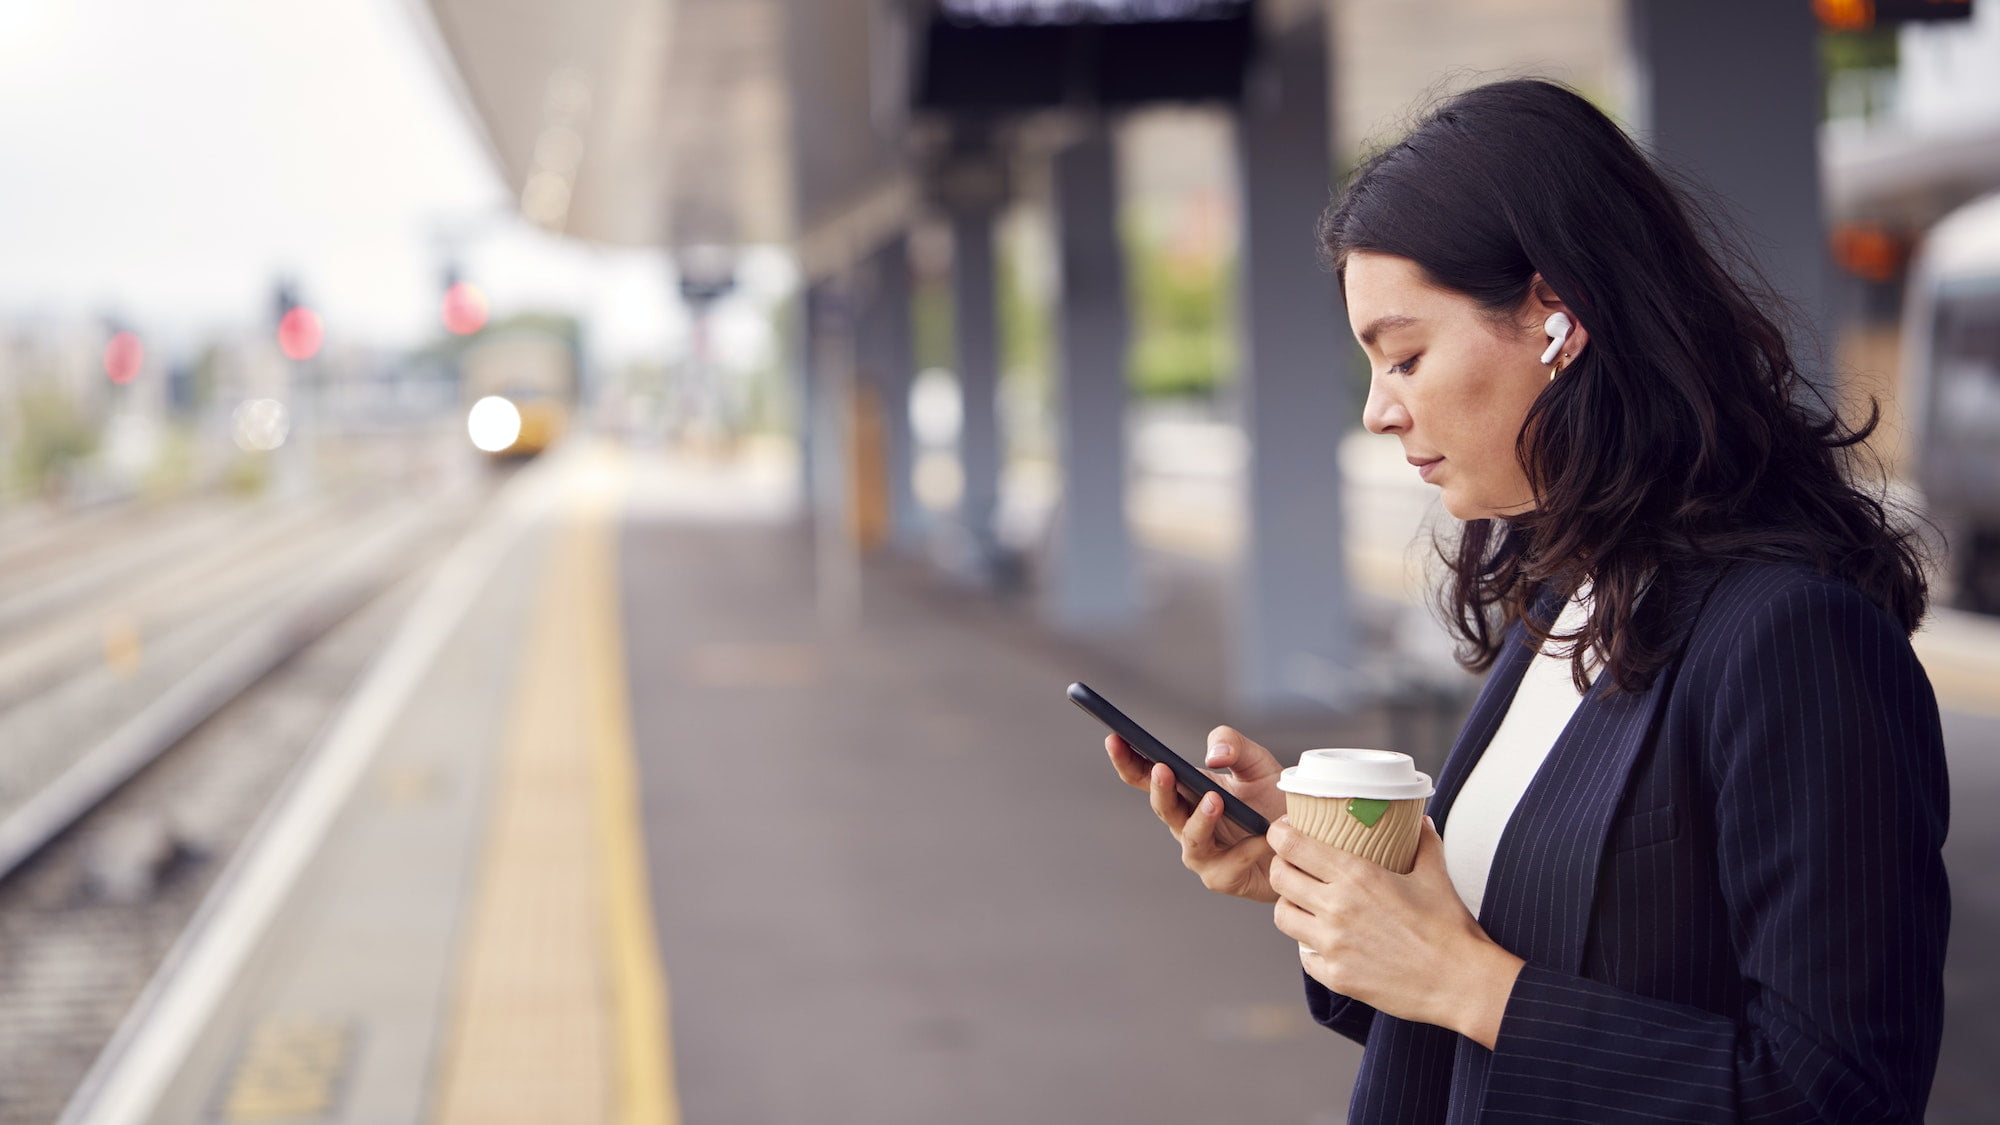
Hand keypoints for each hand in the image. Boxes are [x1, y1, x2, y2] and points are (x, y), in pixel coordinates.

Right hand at [1105, 725, 1287, 902]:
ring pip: (1191, 841)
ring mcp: (1203, 853)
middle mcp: (1187, 823)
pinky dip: (1246, 849)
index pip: (1147, 776)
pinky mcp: (1225, 877)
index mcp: (1187, 791)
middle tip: (1163, 769)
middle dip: (1159, 789)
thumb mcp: (1257, 762)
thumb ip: (1233, 745)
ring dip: (1199, 821)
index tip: (1114, 739)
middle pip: (1164, 808)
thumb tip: (1212, 756)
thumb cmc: (1274, 801)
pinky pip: (1229, 864)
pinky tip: (1262, 836)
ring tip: (1214, 800)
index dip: (1128, 760)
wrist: (1308, 839)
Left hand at [1269, 814, 1524, 1044]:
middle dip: (1280, 866)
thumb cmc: (1449, 930)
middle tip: (1292, 866)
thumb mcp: (1436, 875)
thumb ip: (1423, 842)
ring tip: (1306, 904)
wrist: (1461, 982)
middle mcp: (1336, 907)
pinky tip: (1327, 942)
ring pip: (1282, 916)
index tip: (1282, 831)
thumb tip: (1421, 820)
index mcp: (1356, 875)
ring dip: (1290, 906)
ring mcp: (1332, 944)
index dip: (1279, 835)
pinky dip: (1310, 947)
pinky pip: (1304, 956)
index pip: (1293, 846)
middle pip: (1279, 877)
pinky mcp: (1336, 976)